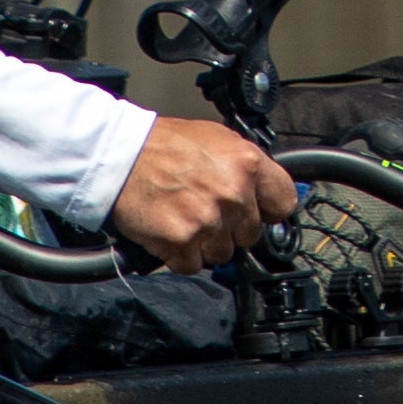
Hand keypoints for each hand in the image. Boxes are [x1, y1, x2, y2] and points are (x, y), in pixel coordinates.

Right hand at [109, 116, 297, 273]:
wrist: (119, 156)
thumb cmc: (163, 145)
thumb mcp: (217, 138)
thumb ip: (246, 167)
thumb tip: (266, 190)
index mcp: (247, 163)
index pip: (283, 203)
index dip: (268, 210)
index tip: (257, 212)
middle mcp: (233, 193)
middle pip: (250, 234)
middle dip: (230, 227)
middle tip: (203, 208)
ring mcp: (208, 220)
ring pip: (222, 253)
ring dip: (204, 243)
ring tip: (183, 216)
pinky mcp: (182, 241)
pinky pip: (193, 265)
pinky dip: (180, 255)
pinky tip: (169, 230)